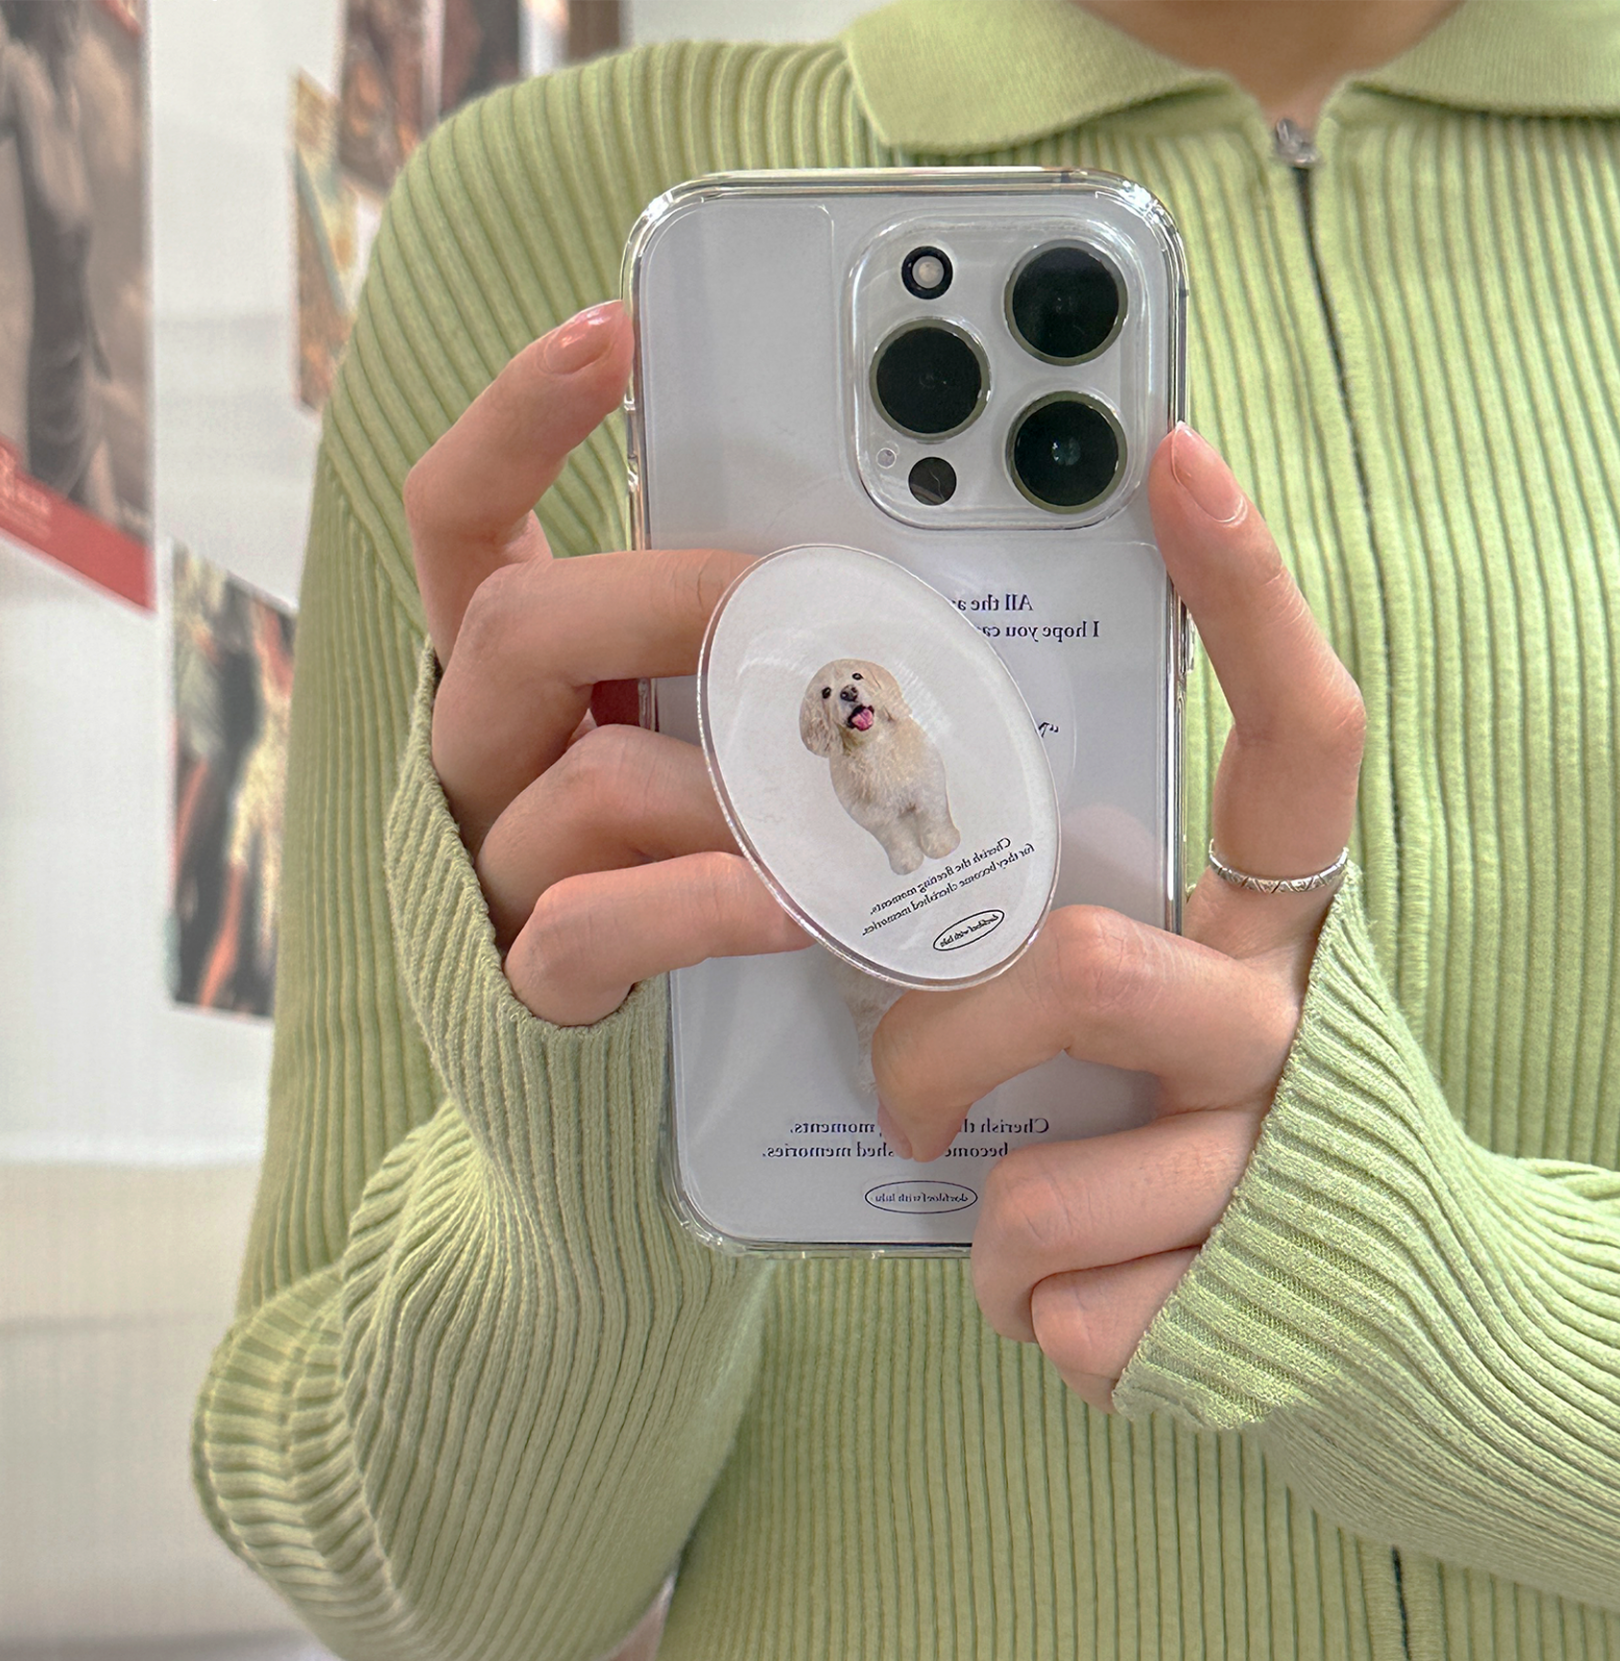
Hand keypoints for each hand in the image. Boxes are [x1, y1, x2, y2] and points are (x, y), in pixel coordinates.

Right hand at [404, 301, 809, 1024]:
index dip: (519, 424)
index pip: (462, 524)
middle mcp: (481, 759)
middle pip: (520, 628)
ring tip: (834, 808)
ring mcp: (494, 872)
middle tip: (799, 617)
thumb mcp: (711, 740)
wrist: (638, 1082)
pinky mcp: (530, 984)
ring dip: (727, 783)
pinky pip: (593, 924)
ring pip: (578, 781)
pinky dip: (703, 905)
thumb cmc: (698, 877)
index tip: (611, 332)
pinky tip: (795, 905)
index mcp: (516, 682)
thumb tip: (871, 585)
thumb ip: (737, 663)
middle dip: (674, 603)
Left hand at [872, 425, 1364, 1409]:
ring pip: (1041, 1187)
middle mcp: (1289, 1027)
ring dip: (981, 1211)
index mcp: (1283, 925)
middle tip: (904, 1080)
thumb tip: (884, 806)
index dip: (1249, 597)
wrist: (1367, 1324)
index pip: (1300, 739)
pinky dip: (1018, 1310)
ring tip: (1001, 1217)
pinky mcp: (1227, 1314)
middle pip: (1086, 973)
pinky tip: (1078, 1301)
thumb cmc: (1211, 1123)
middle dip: (943, 1039)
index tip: (1170, 455)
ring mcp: (1265, 1176)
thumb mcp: (1165, 991)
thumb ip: (1071, 908)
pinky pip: (1047, 1306)